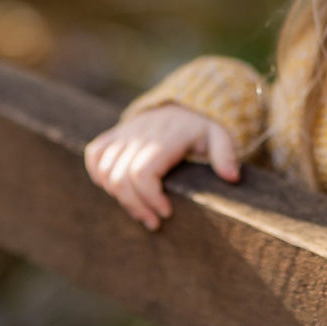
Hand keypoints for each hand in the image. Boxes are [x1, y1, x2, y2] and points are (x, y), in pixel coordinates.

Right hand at [84, 105, 239, 230]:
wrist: (185, 103)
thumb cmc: (202, 127)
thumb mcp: (220, 136)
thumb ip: (225, 154)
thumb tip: (231, 177)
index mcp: (165, 138)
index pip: (142, 172)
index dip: (149, 198)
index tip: (166, 212)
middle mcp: (140, 134)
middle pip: (121, 177)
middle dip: (135, 206)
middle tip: (154, 221)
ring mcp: (124, 133)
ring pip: (105, 170)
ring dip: (118, 196)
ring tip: (140, 210)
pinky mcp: (115, 133)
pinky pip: (94, 153)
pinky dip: (98, 174)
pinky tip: (115, 190)